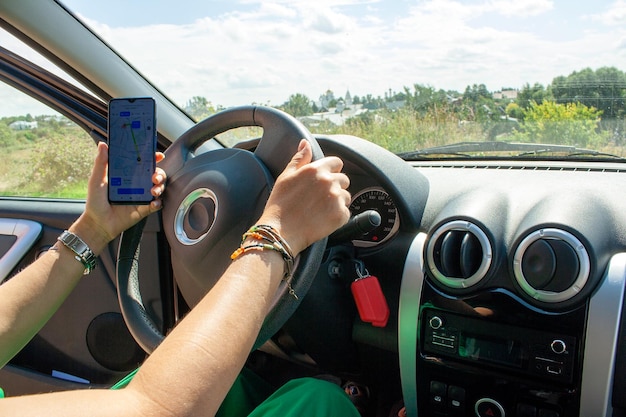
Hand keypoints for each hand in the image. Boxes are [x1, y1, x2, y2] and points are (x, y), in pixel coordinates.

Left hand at [71, 141, 166, 253]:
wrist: (98, 223)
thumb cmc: (95, 202)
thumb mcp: (96, 180)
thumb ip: (101, 163)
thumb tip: (102, 145)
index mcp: (127, 176)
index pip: (143, 164)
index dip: (152, 158)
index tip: (158, 155)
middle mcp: (137, 185)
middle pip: (155, 175)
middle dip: (160, 174)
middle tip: (155, 177)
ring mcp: (141, 197)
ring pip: (159, 188)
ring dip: (160, 187)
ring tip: (153, 191)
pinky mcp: (144, 209)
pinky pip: (156, 204)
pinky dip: (158, 202)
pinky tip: (154, 202)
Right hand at [258, 139, 350, 254]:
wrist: (281, 231)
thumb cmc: (280, 205)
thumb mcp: (286, 177)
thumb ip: (299, 159)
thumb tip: (306, 143)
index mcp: (316, 170)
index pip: (337, 162)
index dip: (331, 170)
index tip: (324, 180)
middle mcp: (329, 181)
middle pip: (343, 179)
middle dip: (335, 186)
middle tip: (319, 198)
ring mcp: (336, 199)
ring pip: (346, 196)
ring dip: (337, 201)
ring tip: (320, 210)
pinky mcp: (340, 215)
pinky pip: (346, 213)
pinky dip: (337, 216)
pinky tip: (323, 219)